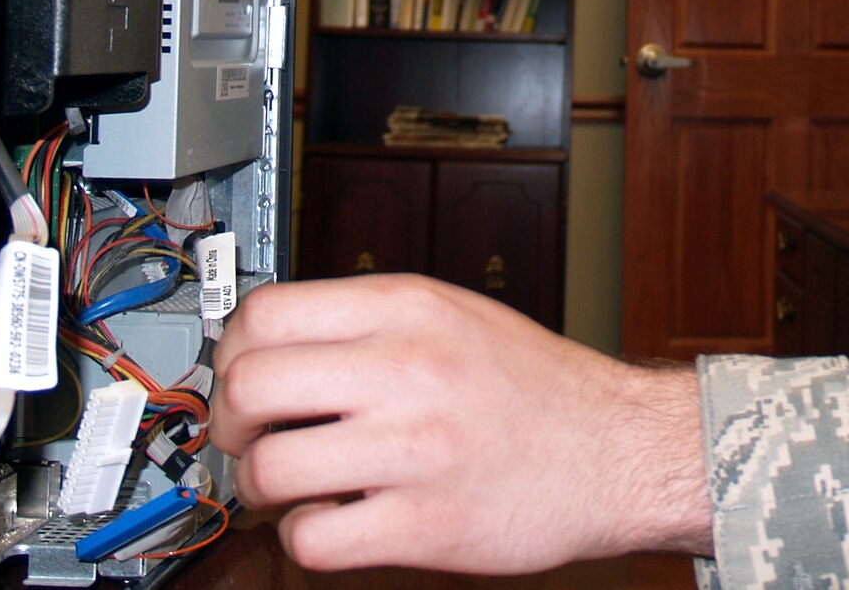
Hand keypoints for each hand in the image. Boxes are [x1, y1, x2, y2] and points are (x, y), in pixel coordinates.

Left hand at [212, 275, 711, 573]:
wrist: (619, 449)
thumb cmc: (537, 387)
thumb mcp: (454, 314)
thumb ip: (369, 321)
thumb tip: (270, 342)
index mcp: (410, 308)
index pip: (266, 313)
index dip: (231, 350)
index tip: (235, 373)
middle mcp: (409, 369)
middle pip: (249, 388)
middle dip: (228, 422)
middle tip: (247, 437)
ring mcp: (417, 448)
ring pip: (269, 469)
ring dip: (258, 486)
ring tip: (288, 485)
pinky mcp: (428, 524)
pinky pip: (314, 539)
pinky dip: (305, 538)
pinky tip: (332, 520)